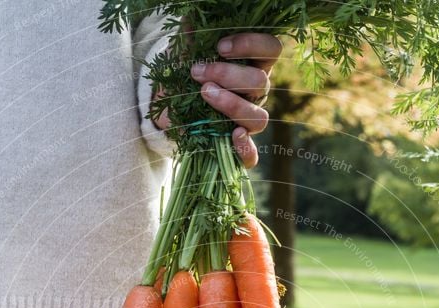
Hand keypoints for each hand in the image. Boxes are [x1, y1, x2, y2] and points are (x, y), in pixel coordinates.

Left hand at [153, 33, 281, 168]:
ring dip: (233, 105)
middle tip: (197, 73)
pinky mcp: (237, 149)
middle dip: (228, 75)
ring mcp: (249, 123)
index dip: (251, 45)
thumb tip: (189, 19)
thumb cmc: (184, 77)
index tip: (220, 47)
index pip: (271, 50)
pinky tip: (232, 137)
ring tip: (205, 95)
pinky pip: (252, 156)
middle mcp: (256, 95)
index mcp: (252, 66)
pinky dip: (245, 150)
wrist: (168, 112)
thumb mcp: (184, 56)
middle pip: (261, 82)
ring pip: (259, 117)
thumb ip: (191, 40)